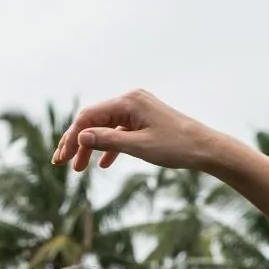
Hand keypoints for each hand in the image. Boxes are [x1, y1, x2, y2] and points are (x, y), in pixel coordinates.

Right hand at [53, 88, 220, 174]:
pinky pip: (120, 131)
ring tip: (80, 168)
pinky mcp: (145, 120)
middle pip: (94, 120)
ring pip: (106, 127)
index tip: (62, 158)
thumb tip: (81, 137)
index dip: (72, 137)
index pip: (89, 117)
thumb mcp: (139, 147)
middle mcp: (131, 100)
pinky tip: (103, 164)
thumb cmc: (177, 147)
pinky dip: (110, 146)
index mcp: (128, 102)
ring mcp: (138, 109)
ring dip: (92, 146)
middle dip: (78, 142)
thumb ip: (108, 141)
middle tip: (62, 163)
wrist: (206, 148)